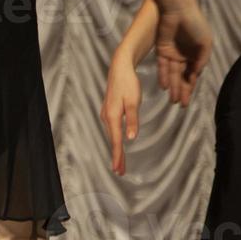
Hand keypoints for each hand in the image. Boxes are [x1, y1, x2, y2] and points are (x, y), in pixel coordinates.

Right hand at [101, 48, 141, 175]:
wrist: (120, 67)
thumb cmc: (128, 83)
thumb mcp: (134, 102)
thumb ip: (132, 120)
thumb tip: (131, 138)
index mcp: (113, 116)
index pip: (116, 141)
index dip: (118, 156)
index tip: (118, 169)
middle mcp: (107, 117)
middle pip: (113, 141)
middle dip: (117, 157)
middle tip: (121, 172)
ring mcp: (106, 114)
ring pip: (112, 136)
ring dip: (116, 149)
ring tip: (121, 162)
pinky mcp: (109, 111)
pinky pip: (112, 129)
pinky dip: (115, 139)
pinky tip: (118, 144)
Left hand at [153, 4, 211, 105]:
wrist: (179, 9)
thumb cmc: (196, 23)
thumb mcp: (205, 43)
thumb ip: (202, 60)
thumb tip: (196, 75)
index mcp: (195, 54)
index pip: (192, 74)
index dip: (191, 87)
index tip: (189, 101)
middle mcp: (183, 56)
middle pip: (182, 78)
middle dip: (182, 91)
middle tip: (181, 105)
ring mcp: (172, 53)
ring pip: (172, 75)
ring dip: (173, 87)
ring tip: (173, 101)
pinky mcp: (161, 50)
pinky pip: (162, 67)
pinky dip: (163, 77)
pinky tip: (165, 87)